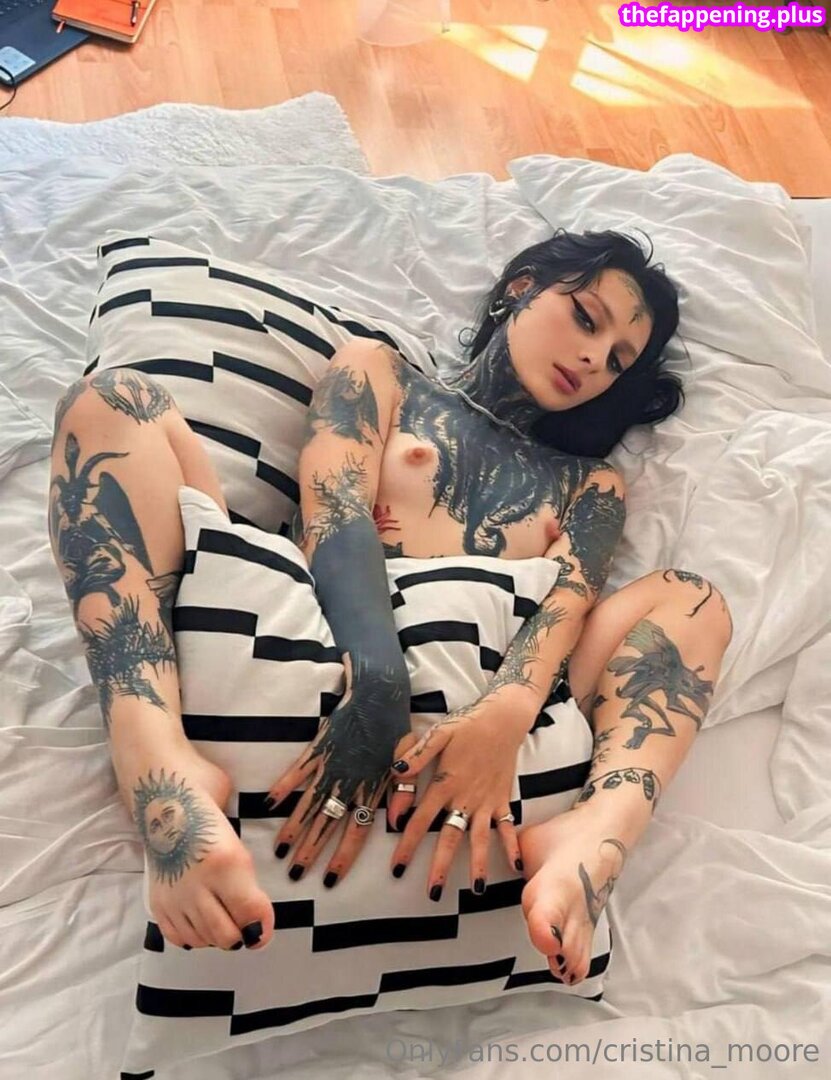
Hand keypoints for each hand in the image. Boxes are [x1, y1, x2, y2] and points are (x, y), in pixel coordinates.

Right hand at [266, 660, 414, 883]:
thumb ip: (403, 795)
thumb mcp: (411, 763)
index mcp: (372, 788)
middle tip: (295, 874)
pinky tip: (269, 805)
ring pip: (309, 804)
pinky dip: (283, 788)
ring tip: (281, 851)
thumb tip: (396, 825)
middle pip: (327, 824)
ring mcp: (330, 766)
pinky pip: (297, 772)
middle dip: (311, 851)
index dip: (343, 856)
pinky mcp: (318, 748)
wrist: (378, 693)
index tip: (330, 879)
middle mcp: (348, 782)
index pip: (356, 830)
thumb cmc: (397, 728)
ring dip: (294, 829)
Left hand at [386, 699, 526, 898]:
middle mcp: (465, 797)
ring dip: (478, 865)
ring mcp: (486, 801)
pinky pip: (508, 827)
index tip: (398, 867)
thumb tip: (395, 771)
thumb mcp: (439, 733)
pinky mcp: (502, 799)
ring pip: (480, 839)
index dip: (408, 844)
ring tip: (475, 890)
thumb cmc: (467, 725)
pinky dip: (511, 846)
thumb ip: (417, 754)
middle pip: (450, 838)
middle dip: (440, 867)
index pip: (421, 821)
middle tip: (432, 893)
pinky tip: (516, 867)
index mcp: (445, 784)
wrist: (503, 719)